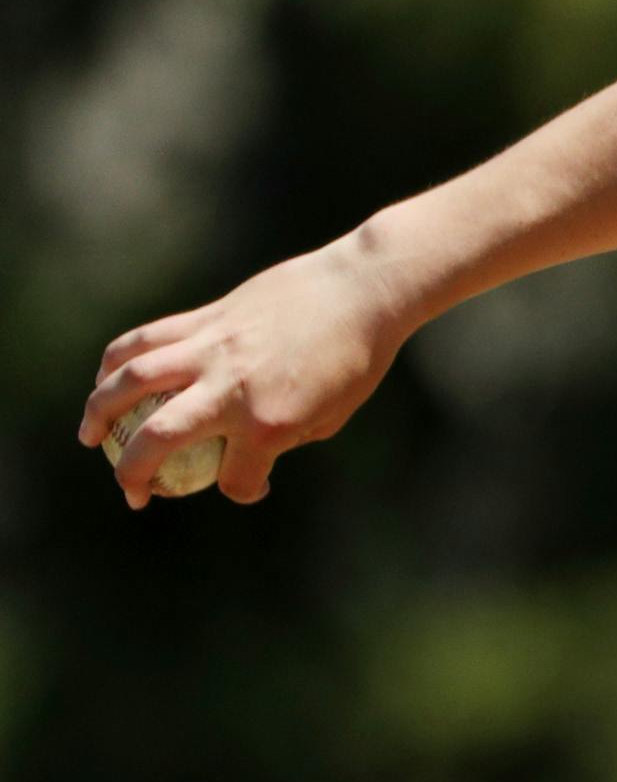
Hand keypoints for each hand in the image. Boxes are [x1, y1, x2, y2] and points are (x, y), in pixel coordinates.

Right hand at [78, 235, 415, 507]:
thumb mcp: (331, 415)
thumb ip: (283, 438)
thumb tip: (248, 456)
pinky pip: (147, 338)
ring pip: (132, 380)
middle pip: (158, 438)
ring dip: (99, 411)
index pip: (235, 478)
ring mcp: (213, 349)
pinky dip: (117, 359)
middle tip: (131, 492)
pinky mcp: (207, 316)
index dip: (242, 490)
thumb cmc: (357, 356)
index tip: (252, 485)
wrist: (362, 289)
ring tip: (89, 435)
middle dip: (133, 473)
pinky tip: (107, 377)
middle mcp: (232, 388)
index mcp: (270, 422)